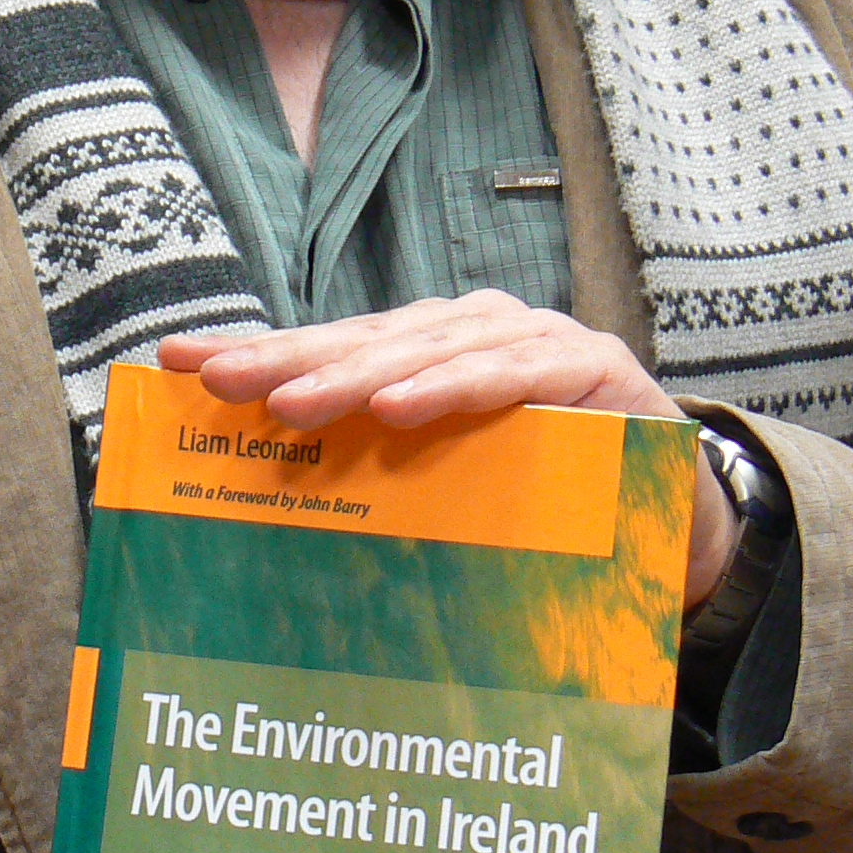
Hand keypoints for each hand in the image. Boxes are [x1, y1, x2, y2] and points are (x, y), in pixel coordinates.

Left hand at [160, 293, 738, 610]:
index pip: (329, 350)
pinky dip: (456, 388)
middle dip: (287, 359)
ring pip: (429, 352)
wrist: (677, 520)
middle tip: (219, 382)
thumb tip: (251, 513)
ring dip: (358, 375)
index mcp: (426, 355)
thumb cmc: (543, 503)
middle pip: (364, 343)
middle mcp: (472, 332)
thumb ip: (376, 480)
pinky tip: (401, 407)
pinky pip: (515, 375)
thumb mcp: (446, 491)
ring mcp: (534, 341)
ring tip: (294, 402)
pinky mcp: (593, 366)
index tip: (175, 364)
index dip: (256, 352)